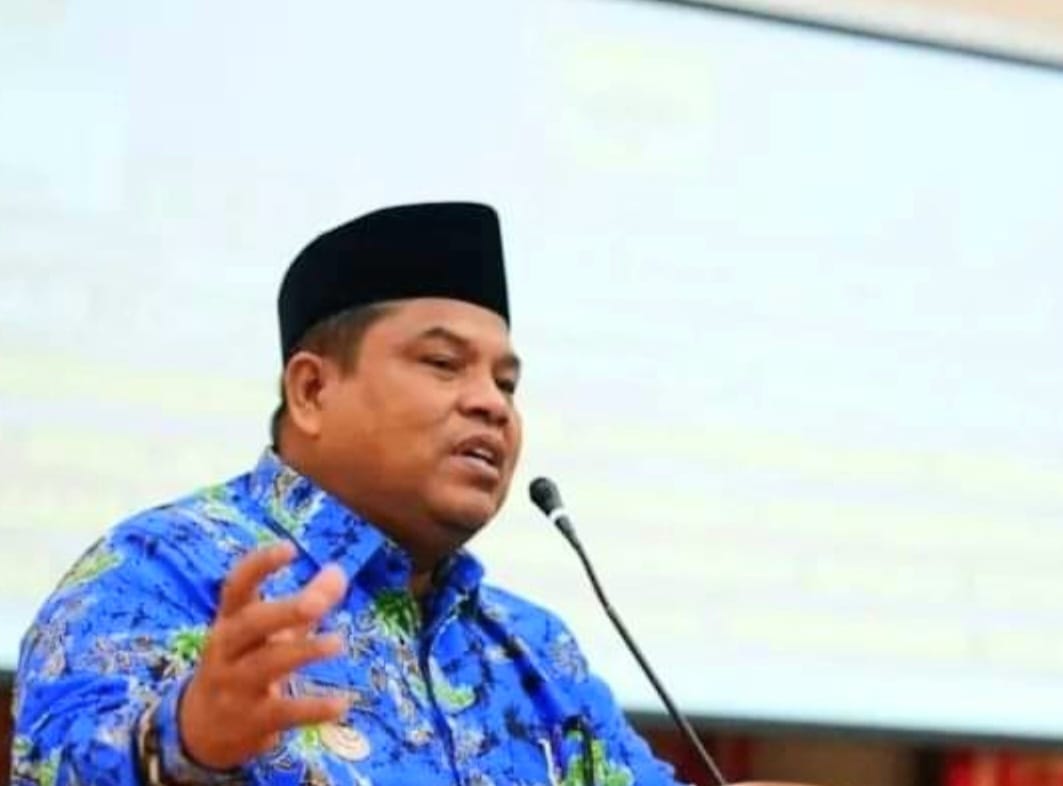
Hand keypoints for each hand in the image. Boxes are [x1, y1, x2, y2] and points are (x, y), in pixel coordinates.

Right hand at [179, 542, 348, 769]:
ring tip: (339, 643)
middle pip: (250, 625)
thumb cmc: (244, 663)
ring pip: (266, 665)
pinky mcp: (251, 721)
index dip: (260, 565)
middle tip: (318, 604)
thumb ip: (305, 603)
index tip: (289, 548)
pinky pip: (283, 712)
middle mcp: (227, 650)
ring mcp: (235, 686)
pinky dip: (313, 708)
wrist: (200, 730)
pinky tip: (343, 703)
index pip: (236, 586)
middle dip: (283, 612)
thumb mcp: (269, 633)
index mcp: (230, 620)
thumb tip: (339, 570)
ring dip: (303, 652)